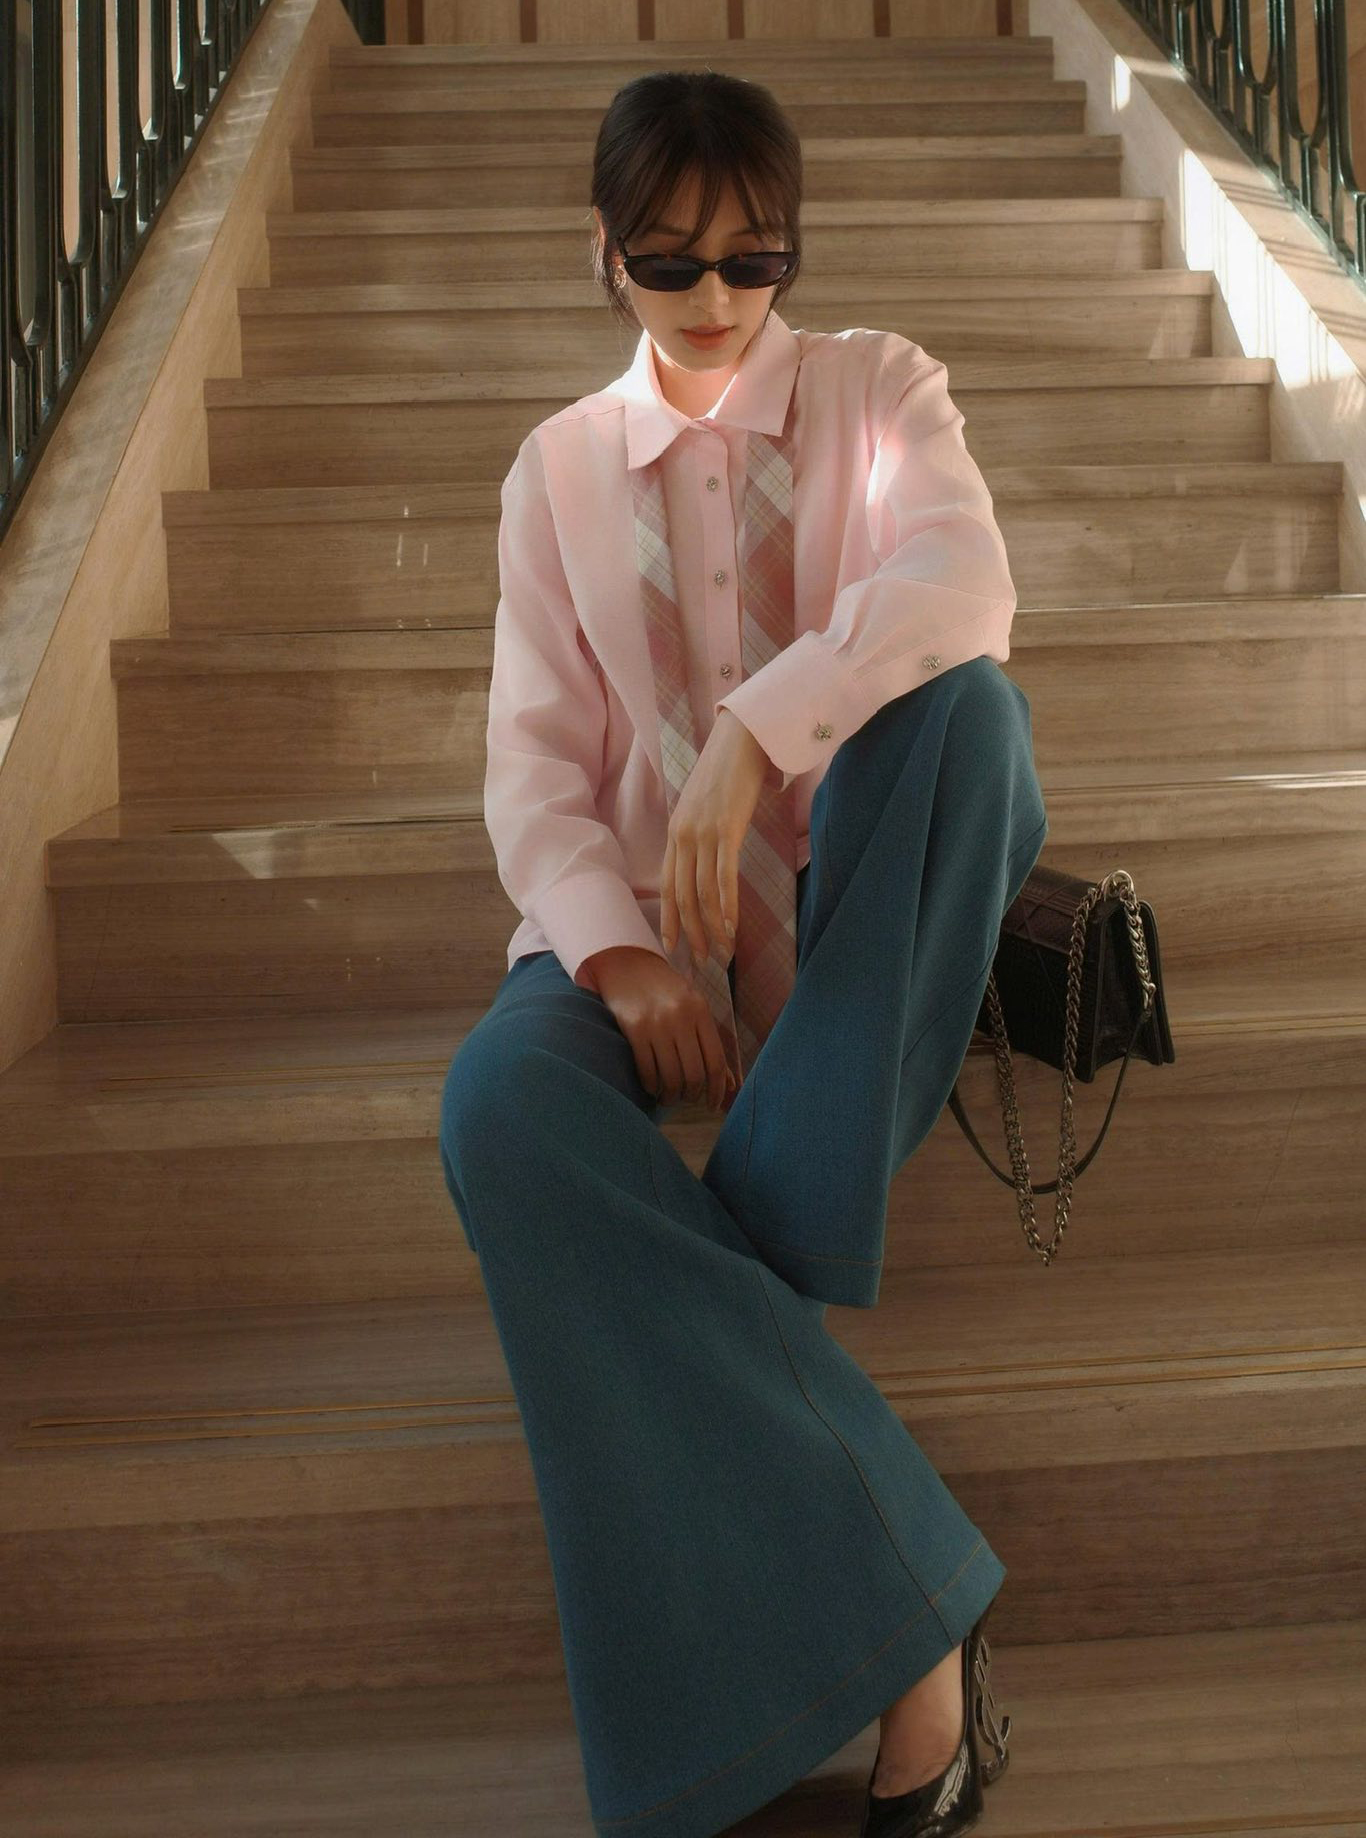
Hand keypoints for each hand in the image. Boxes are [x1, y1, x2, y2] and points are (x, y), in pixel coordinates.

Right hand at [582, 946, 736, 1109]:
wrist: (627, 966)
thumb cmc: (665, 991)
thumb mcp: (693, 1008)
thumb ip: (710, 1043)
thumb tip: (730, 1085)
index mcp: (700, 1011)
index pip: (716, 1061)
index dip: (716, 1089)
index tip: (712, 1105)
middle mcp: (681, 1017)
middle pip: (694, 1073)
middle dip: (691, 1095)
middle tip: (686, 1099)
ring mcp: (657, 1023)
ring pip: (670, 1075)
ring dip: (670, 1095)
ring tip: (668, 1097)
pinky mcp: (634, 1028)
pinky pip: (646, 1069)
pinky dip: (651, 1085)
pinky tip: (652, 1087)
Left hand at [661, 709, 772, 966]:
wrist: (742, 739)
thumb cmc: (729, 772)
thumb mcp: (706, 806)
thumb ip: (703, 833)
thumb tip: (711, 858)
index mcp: (676, 832)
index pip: (668, 886)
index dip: (670, 919)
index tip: (672, 947)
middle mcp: (683, 836)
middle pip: (683, 896)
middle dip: (692, 933)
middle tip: (701, 961)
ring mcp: (703, 833)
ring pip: (702, 892)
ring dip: (712, 927)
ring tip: (722, 952)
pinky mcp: (726, 829)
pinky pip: (723, 875)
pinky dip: (727, 904)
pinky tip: (732, 925)